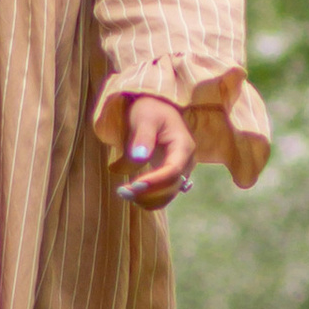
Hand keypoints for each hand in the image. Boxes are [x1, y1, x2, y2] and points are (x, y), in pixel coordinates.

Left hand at [117, 94, 194, 209]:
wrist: (155, 109)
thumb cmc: (149, 110)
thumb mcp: (145, 118)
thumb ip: (143, 136)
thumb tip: (139, 157)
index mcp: (184, 146)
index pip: (173, 170)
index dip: (155, 181)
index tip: (134, 185)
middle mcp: (186, 162)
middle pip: (171, 186)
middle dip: (148, 193)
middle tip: (122, 191)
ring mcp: (180, 171)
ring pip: (168, 194)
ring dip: (147, 199)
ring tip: (123, 193)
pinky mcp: (170, 176)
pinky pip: (163, 193)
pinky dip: (148, 198)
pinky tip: (131, 194)